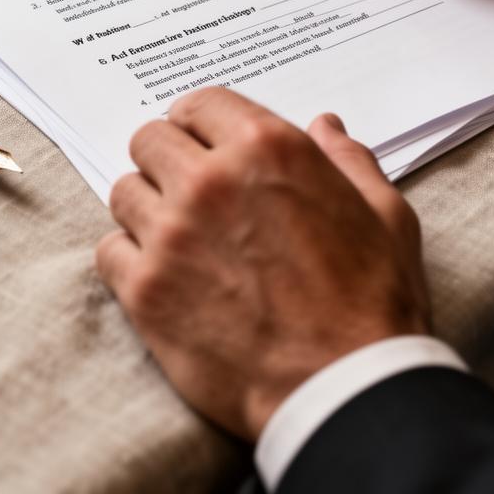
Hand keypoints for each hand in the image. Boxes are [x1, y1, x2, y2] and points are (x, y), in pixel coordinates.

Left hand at [95, 88, 428, 439]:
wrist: (345, 390)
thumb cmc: (372, 303)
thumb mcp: (385, 214)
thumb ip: (348, 160)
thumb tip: (325, 126)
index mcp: (268, 148)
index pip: (198, 103)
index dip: (198, 123)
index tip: (199, 142)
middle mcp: (211, 180)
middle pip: (149, 140)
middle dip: (167, 159)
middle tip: (186, 189)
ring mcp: (172, 234)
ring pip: (124, 192)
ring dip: (147, 208)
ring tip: (176, 237)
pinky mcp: (146, 290)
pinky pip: (108, 251)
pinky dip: (128, 260)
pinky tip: (161, 276)